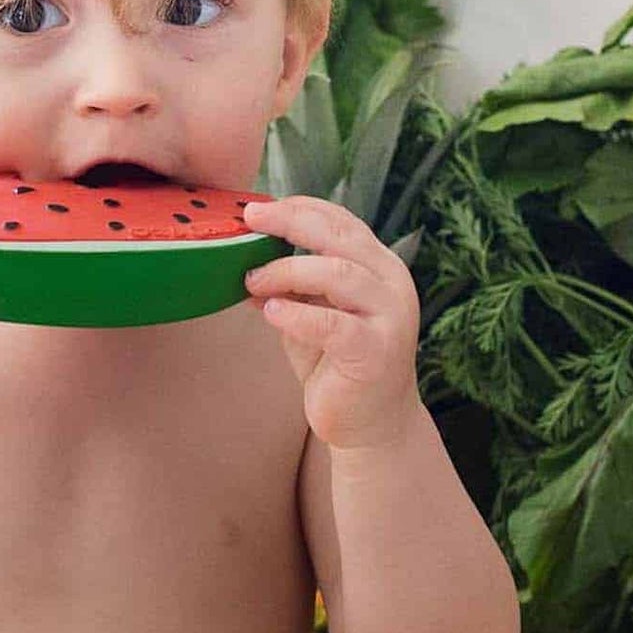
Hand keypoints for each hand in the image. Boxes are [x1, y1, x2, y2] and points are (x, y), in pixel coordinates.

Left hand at [240, 196, 424, 450]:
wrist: (371, 424)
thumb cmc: (338, 364)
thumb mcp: (310, 313)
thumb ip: (288, 286)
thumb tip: (241, 259)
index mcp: (379, 267)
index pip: (343, 221)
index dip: (302, 207)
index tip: (261, 207)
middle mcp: (391, 284)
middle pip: (340, 237)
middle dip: (291, 222)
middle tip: (250, 220)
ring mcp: (389, 318)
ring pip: (338, 273)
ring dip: (287, 270)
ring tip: (252, 280)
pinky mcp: (376, 352)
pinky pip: (334, 324)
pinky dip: (297, 315)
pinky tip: (271, 312)